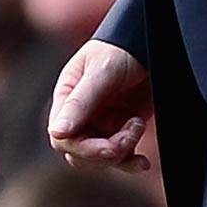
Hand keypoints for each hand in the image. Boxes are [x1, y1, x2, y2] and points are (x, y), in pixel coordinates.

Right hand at [48, 40, 152, 171]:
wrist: (150, 44)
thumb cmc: (120, 50)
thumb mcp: (101, 73)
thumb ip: (80, 102)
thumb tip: (56, 132)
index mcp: (66, 98)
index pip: (62, 137)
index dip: (84, 149)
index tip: (110, 148)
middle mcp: (80, 115)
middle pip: (79, 154)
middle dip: (105, 152)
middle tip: (129, 135)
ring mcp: (100, 124)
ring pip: (99, 159)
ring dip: (121, 154)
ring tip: (138, 126)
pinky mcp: (120, 130)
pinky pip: (119, 158)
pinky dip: (131, 162)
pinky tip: (142, 162)